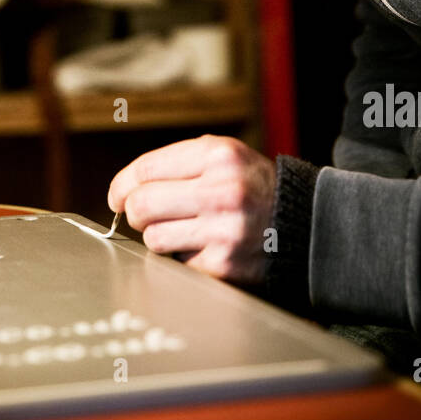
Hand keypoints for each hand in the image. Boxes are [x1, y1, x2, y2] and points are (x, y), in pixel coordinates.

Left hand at [108, 134, 276, 287]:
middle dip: (135, 213)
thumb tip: (122, 192)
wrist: (304, 223)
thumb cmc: (251, 187)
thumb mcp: (225, 157)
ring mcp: (224, 230)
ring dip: (159, 237)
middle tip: (143, 216)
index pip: (146, 169)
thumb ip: (177, 164)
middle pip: (141, 205)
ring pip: (153, 237)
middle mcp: (222, 190)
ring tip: (183, 230)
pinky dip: (183, 257)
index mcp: (218, 155)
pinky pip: (177, 263)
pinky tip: (205, 247)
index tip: (116, 197)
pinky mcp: (224, 264)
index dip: (121, 185)